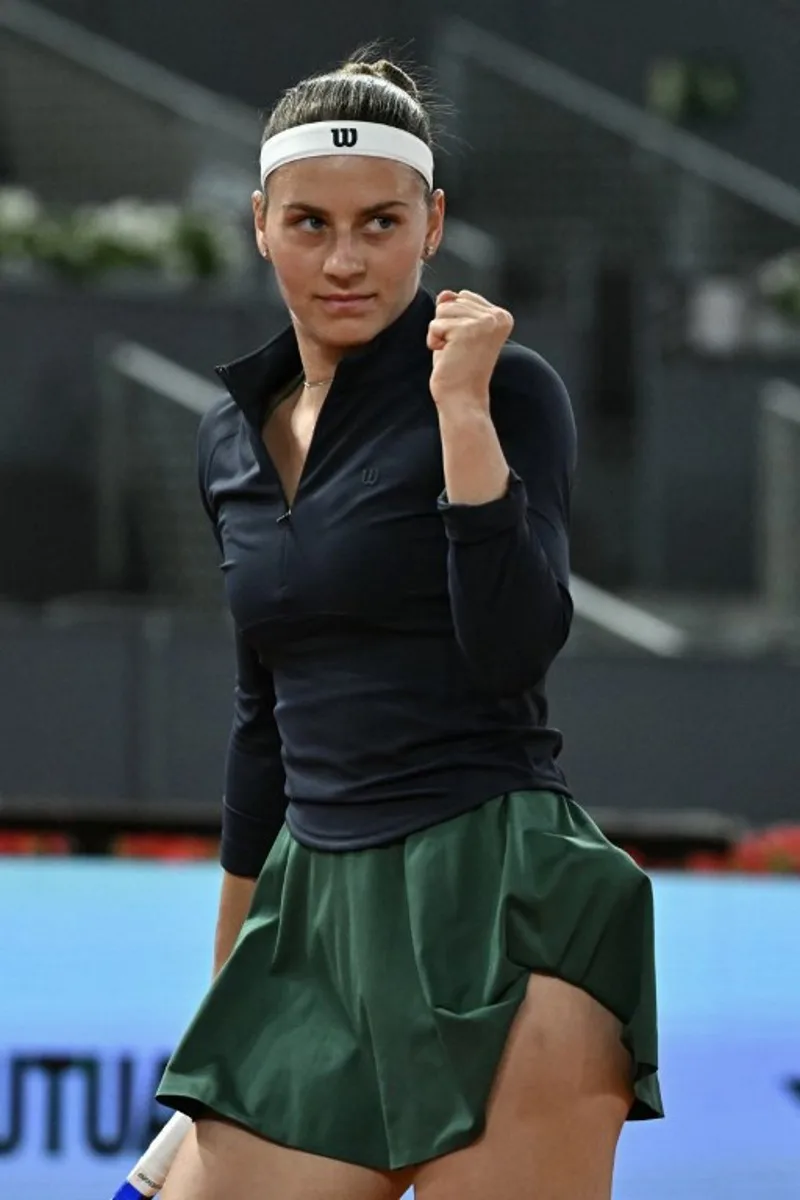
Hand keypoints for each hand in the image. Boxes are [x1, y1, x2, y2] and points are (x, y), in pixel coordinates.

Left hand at [427, 290, 513, 410]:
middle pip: (452, 301)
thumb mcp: (456, 331)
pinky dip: (434, 341)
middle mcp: (498, 316)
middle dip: (446, 326)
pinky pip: (435, 324)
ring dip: (439, 334)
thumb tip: (444, 293)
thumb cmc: (459, 368)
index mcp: (502, 315)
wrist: (462, 398)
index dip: (454, 322)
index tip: (466, 344)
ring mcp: (485, 322)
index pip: (463, 297)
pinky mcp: (468, 330)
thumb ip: (453, 307)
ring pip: (442, 310)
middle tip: (459, 351)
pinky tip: (448, 356)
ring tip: (454, 353)